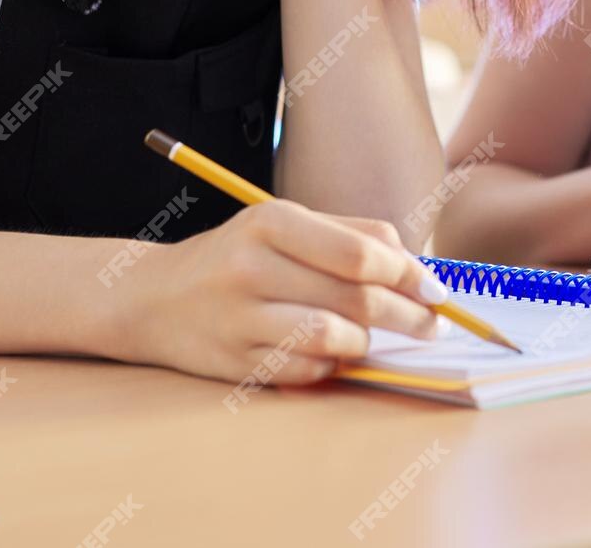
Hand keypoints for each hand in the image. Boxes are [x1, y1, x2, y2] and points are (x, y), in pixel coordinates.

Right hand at [107, 200, 449, 384]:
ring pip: (333, 338)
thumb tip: (418, 267)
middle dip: (407, 316)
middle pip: (354, 298)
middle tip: (433, 325)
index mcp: (271, 221)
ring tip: (374, 339)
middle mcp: (252, 267)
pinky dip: (333, 365)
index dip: (409, 274)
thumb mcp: (284, 225)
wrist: (152, 297)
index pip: (359, 252)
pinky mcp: (234, 362)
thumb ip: (351, 236)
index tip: (439, 291)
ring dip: (368, 343)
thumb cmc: (237, 257)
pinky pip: (306, 370)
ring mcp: (239, 318)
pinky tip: (337, 355)